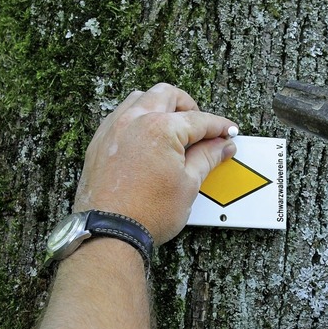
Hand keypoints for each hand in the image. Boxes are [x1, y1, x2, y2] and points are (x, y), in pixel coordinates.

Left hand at [73, 83, 237, 244]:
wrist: (110, 233)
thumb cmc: (146, 213)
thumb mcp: (188, 184)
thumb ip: (207, 158)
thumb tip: (221, 146)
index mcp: (160, 128)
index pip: (198, 120)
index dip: (219, 127)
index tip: (228, 133)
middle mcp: (133, 120)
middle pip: (167, 95)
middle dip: (189, 106)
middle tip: (201, 127)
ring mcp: (112, 129)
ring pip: (141, 98)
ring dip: (161, 106)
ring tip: (175, 129)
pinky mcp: (99, 142)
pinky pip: (121, 115)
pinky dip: (139, 118)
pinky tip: (149, 138)